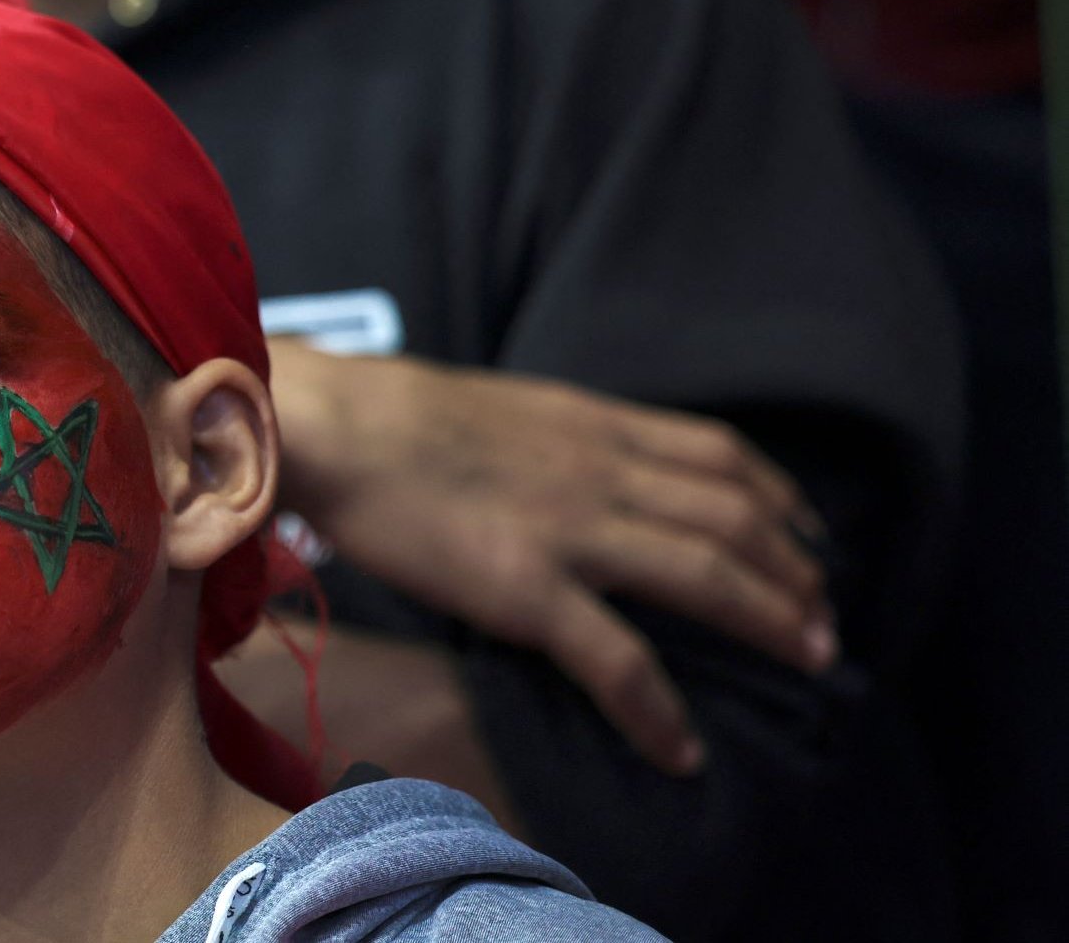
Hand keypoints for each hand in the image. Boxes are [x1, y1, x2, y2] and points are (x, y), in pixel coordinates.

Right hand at [269, 341, 833, 775]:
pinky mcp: (526, 588)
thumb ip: (559, 438)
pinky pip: (616, 659)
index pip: (719, 454)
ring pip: (706, 576)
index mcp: (591, 424)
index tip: (808, 534)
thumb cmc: (393, 418)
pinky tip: (681, 751)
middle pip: (735, 517)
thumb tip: (584, 469)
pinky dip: (659, 711)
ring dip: (770, 621)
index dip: (781, 497)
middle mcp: (600, 472)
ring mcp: (569, 530)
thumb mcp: (503, 408)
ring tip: (809, 660)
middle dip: (795, 571)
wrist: (333, 428)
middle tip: (824, 619)